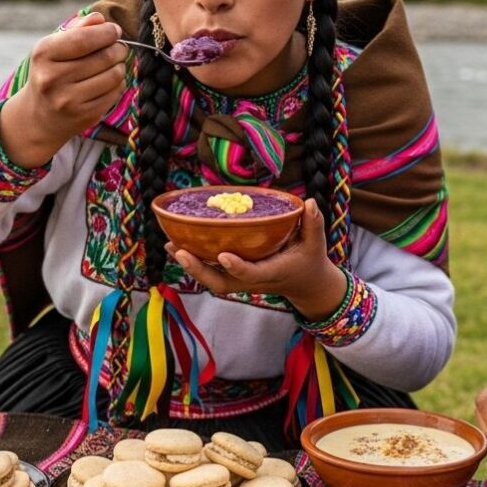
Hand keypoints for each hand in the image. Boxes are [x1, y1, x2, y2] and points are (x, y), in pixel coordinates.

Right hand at [0, 12, 128, 167]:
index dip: (106, 33)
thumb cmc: (51, 72)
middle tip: (120, 48)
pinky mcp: (85, 115)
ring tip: (115, 64)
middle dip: (118, 49)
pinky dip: (118, 84)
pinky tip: (110, 81)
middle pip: (104, 57)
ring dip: (120, 67)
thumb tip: (100, 18)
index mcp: (44, 54)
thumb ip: (77, 30)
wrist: (40, 115)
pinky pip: (114, 93)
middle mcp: (53, 78)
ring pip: (113, 76)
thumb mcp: (55, 48)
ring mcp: (69, 100)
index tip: (115, 30)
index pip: (84, 39)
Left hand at [166, 199, 347, 317]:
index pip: (251, 274)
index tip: (222, 255)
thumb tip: (310, 202)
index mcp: (272, 273)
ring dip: (191, 266)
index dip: (237, 267)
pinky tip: (177, 244)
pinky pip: (211, 271)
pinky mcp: (235, 276)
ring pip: (211, 280)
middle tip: (180, 252)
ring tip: (171, 245)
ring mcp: (241, 281)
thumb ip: (313, 223)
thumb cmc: (309, 260)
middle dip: (200, 271)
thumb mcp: (316, 243)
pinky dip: (194, 261)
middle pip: (221, 283)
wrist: (305, 283)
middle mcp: (252, 281)